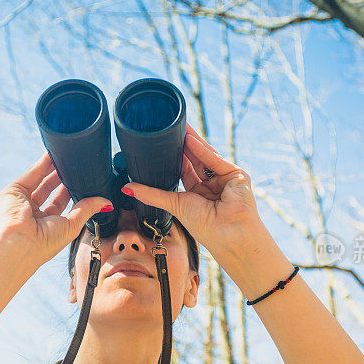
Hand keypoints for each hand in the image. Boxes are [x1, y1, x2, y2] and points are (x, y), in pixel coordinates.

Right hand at [0, 152, 112, 262]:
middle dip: (63, 176)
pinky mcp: (14, 190)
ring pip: (41, 179)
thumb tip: (106, 202)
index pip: (60, 202)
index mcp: (45, 224)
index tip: (83, 179)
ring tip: (68, 156)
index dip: (70, 190)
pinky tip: (54, 154)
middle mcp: (32, 212)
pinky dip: (43, 163)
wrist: (21, 243)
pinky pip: (32, 173)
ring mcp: (22, 201)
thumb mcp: (72, 225)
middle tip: (76, 165)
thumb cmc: (44, 243)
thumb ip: (87, 209)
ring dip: (53, 167)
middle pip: (50, 188)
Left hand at [120, 124, 263, 257]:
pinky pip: (215, 160)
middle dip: (183, 145)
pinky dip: (202, 150)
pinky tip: (190, 140)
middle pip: (196, 160)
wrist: (229, 235)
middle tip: (169, 129)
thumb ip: (152, 195)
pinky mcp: (237, 175)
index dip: (175, 157)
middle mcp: (213, 185)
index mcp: (200, 194)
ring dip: (192, 142)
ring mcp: (226, 179)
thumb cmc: (206, 227)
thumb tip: (127, 187)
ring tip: (177, 128)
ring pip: (205, 156)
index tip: (163, 145)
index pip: (186, 170)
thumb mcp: (174, 205)